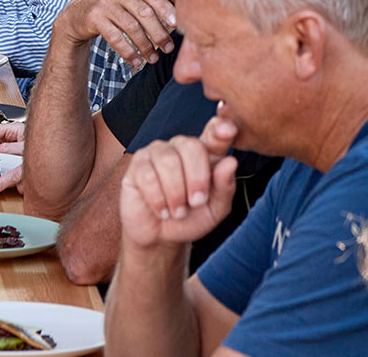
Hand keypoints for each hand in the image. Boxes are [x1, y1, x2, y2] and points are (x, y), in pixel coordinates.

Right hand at [57, 0, 175, 68]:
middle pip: (144, 13)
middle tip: (168, 48)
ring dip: (145, 46)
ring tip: (153, 59)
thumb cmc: (113, 8)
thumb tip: (181, 17)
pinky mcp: (94, 18)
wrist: (77, 12)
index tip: (178, 25)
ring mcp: (105, 4)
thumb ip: (148, 3)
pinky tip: (136, 61)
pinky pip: (115, 38)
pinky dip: (128, 52)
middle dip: (159, 33)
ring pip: (131, 27)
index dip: (166, 10)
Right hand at [119, 117, 237, 248]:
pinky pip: (147, 176)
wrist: (161, 237)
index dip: (219, 129)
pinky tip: (162, 211)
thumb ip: (225, 187)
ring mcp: (156, 153)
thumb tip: (230, 162)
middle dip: (196, 178)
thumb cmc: (191, 219)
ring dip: (176, 194)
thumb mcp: (215, 210)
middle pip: (190, 146)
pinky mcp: (136, 166)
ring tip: (178, 212)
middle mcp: (180, 148)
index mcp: (205, 154)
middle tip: (196, 203)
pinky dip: (158, 199)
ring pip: (168, 162)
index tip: (228, 129)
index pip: (214, 135)